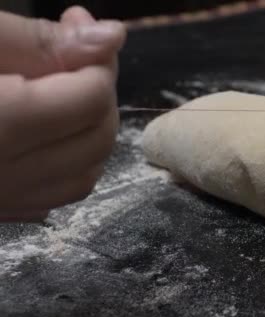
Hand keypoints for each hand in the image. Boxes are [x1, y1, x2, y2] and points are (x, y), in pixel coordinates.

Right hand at [0, 7, 125, 220]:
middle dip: (98, 93)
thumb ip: (38, 40)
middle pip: (98, 138)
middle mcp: (3, 177)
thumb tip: (112, 38)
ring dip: (89, 129)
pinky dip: (68, 161)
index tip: (75, 25)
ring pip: (86, 173)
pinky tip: (43, 130)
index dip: (96, 60)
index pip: (91, 98)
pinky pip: (57, 194)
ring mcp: (1, 202)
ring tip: (55, 90)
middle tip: (68, 56)